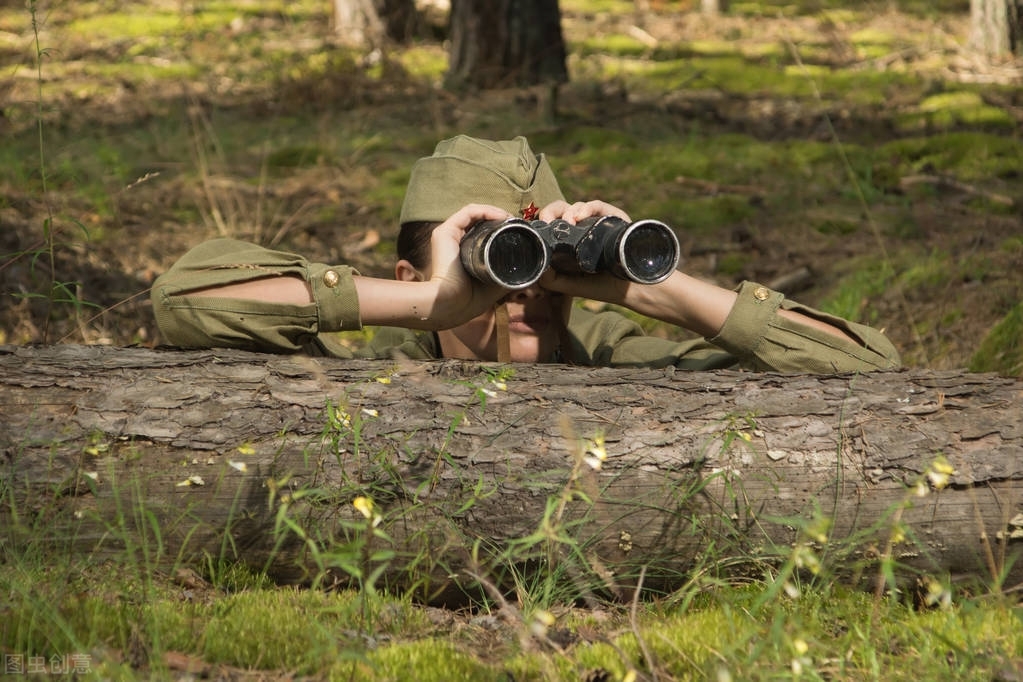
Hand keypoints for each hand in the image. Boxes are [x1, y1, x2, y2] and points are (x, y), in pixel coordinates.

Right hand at [422, 203, 513, 327]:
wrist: (452, 304)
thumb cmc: (469, 300)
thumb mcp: (495, 284)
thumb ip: (508, 275)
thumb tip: (531, 272)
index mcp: (462, 252)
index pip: (480, 232)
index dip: (498, 228)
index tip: (515, 231)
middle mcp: (454, 241)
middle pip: (478, 221)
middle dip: (498, 218)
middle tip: (514, 222)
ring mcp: (448, 235)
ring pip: (474, 214)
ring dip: (494, 212)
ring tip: (509, 218)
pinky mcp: (445, 232)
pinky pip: (468, 212)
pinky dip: (486, 211)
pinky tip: (500, 216)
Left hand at [535, 199, 633, 305]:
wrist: (630, 289)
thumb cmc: (602, 287)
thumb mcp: (570, 286)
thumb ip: (551, 279)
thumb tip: (538, 263)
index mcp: (570, 244)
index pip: (553, 223)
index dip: (545, 220)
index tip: (542, 227)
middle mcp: (583, 231)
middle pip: (562, 209)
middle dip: (552, 211)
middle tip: (548, 221)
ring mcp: (598, 223)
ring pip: (578, 206)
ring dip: (569, 211)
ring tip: (569, 222)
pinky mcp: (613, 219)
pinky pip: (597, 205)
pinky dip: (587, 207)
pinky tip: (581, 217)